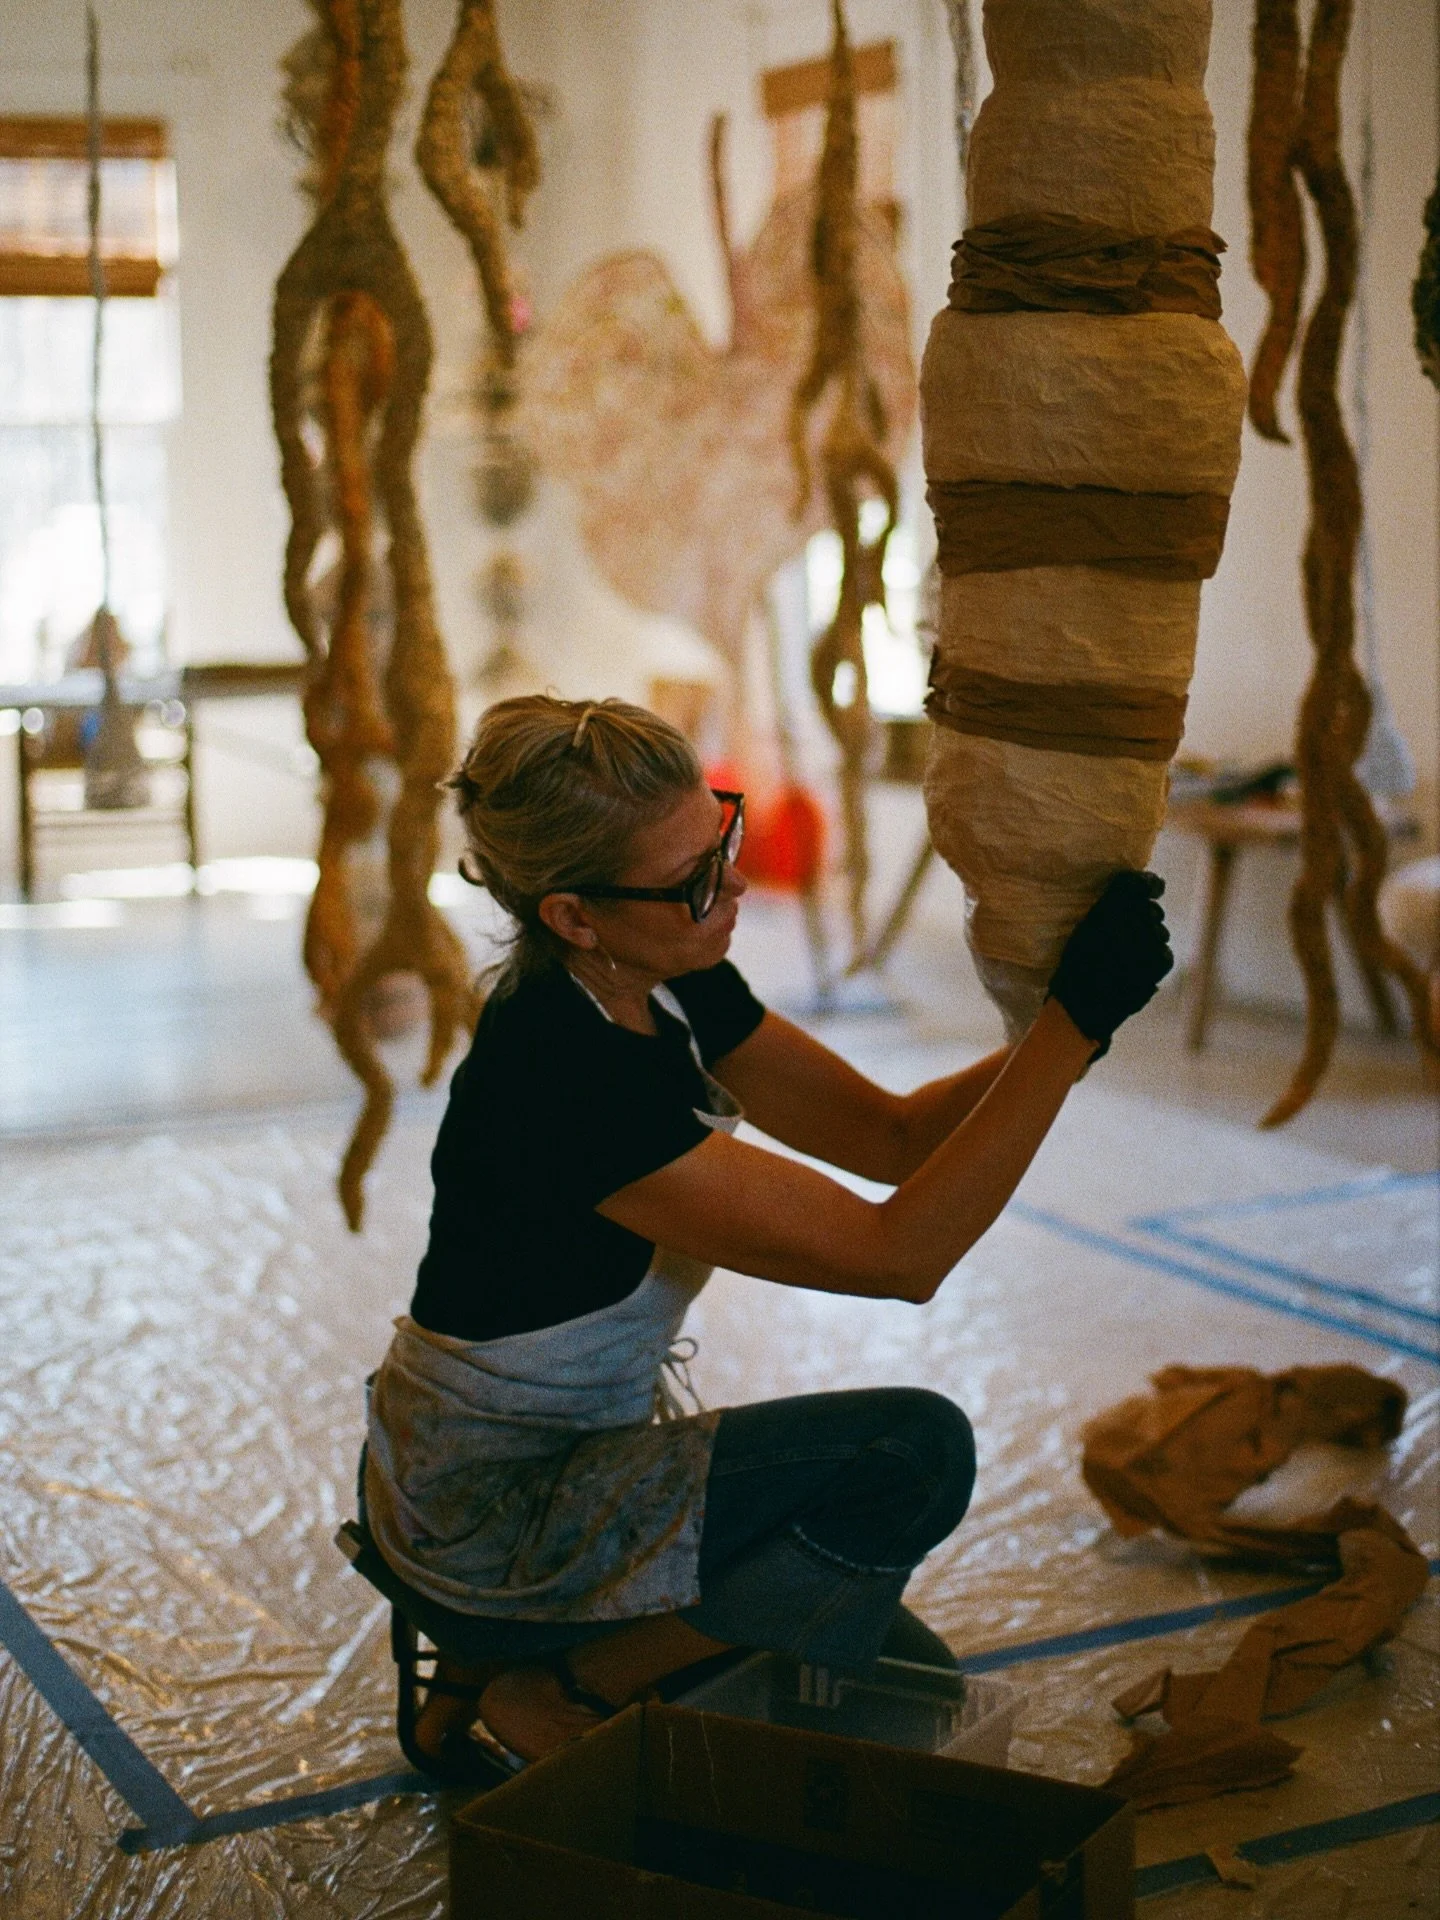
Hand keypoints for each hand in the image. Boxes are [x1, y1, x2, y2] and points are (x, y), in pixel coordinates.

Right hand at [1047, 870, 1172, 1051]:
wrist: (1082, 1010)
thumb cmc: (1074, 971)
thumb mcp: (1083, 932)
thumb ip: (1107, 912)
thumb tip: (1137, 896)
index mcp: (1107, 907)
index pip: (1136, 882)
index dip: (1148, 883)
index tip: (1155, 888)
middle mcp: (1131, 918)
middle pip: (1150, 909)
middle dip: (1145, 917)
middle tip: (1129, 934)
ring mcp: (1149, 940)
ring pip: (1158, 931)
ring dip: (1148, 940)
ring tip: (1128, 958)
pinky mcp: (1160, 961)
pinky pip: (1163, 953)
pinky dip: (1153, 959)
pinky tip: (1136, 970)